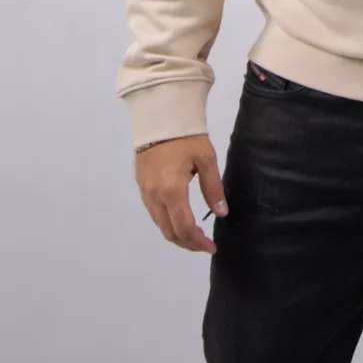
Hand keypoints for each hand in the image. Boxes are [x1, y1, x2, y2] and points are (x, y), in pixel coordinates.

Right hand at [135, 135, 226, 253]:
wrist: (160, 115)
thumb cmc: (186, 135)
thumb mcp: (206, 159)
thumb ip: (213, 188)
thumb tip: (221, 213)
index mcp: (171, 190)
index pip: (184, 227)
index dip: (198, 242)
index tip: (211, 247)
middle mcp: (154, 195)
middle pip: (169, 231)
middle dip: (187, 243)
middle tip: (204, 244)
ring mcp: (144, 191)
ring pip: (159, 224)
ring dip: (176, 233)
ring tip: (194, 234)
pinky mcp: (141, 184)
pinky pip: (153, 212)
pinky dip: (166, 221)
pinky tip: (178, 217)